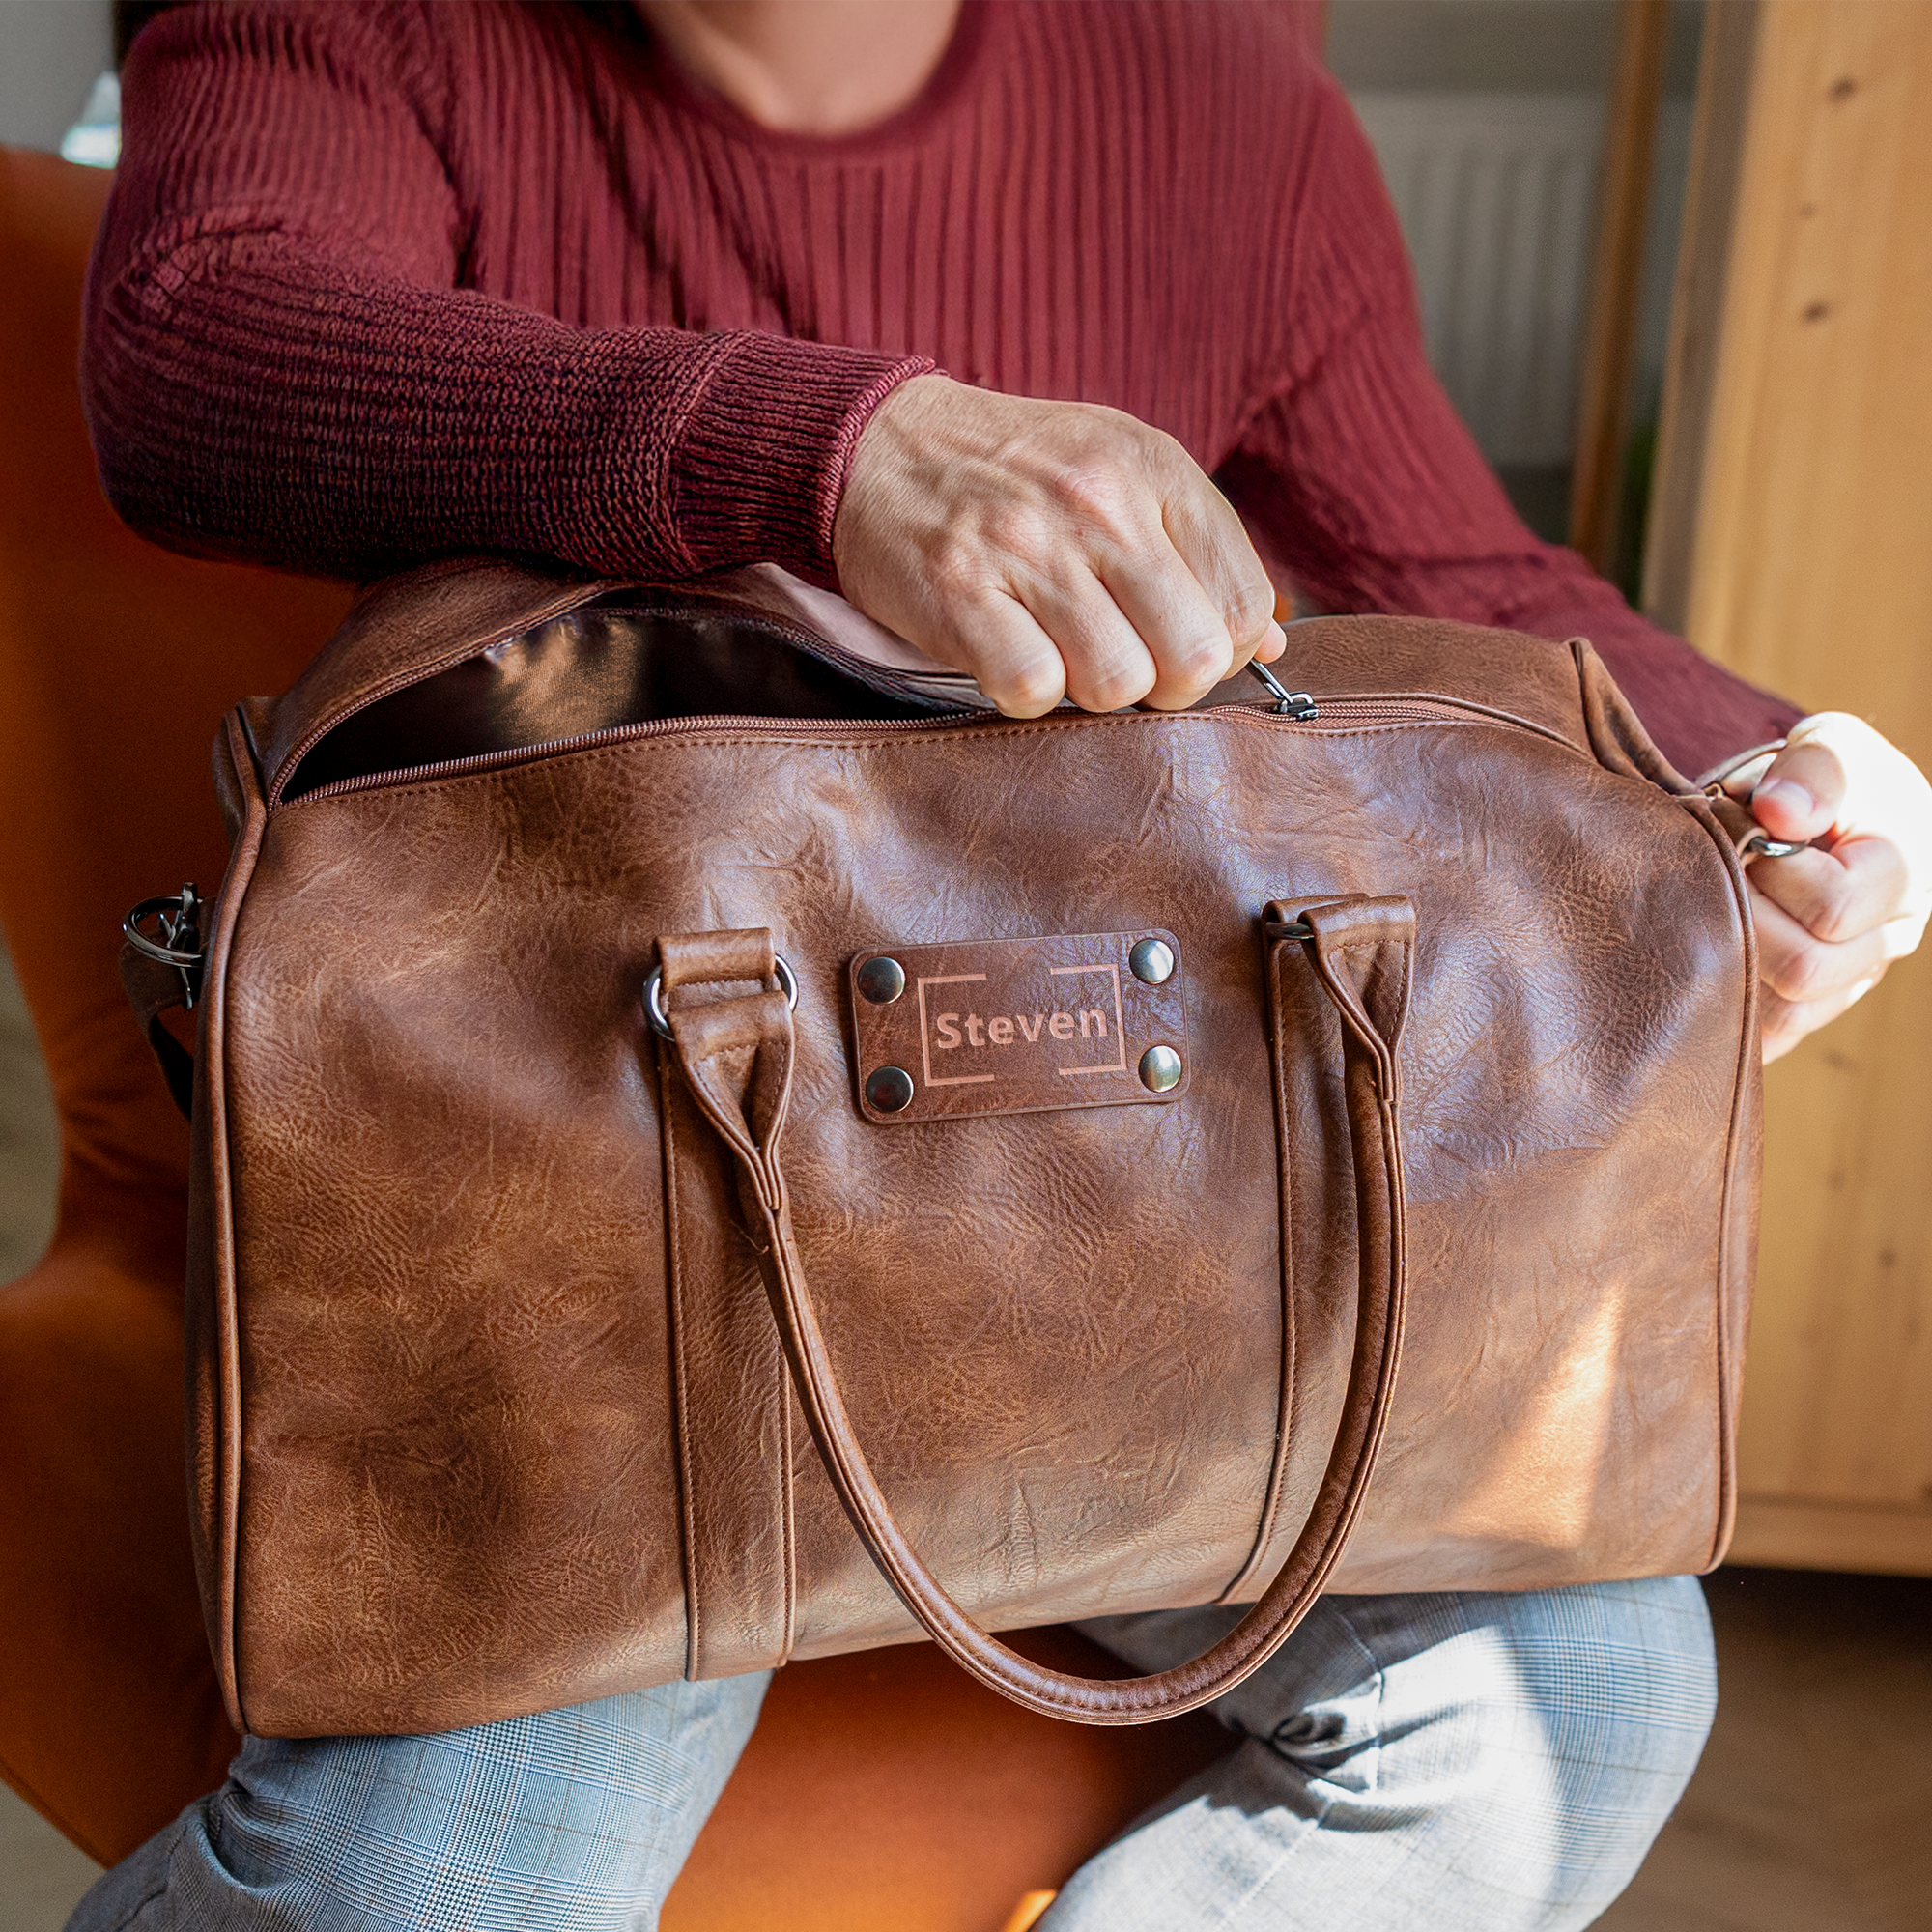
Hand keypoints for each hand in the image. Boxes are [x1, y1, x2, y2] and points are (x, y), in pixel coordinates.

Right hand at [832, 375, 1285, 715]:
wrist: (880, 443)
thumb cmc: (1014, 471)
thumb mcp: (1122, 472)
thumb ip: (1198, 550)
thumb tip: (1268, 645)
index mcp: (1155, 468)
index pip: (1243, 606)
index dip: (1222, 652)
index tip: (1176, 645)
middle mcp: (1099, 502)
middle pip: (1192, 657)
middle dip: (1164, 685)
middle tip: (1123, 663)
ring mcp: (1026, 546)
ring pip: (1116, 683)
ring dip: (1091, 691)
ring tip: (1060, 652)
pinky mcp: (959, 592)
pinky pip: (1032, 690)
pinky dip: (1025, 692)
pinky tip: (1008, 653)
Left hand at [1723, 714, 1931, 1060]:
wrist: (1811, 813)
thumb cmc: (1821, 777)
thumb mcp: (1828, 745)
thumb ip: (1812, 770)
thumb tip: (1778, 812)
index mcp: (1904, 878)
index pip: (1833, 906)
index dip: (1772, 873)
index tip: (1748, 834)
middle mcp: (1886, 941)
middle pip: (1806, 969)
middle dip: (1743, 918)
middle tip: (1720, 875)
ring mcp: (1849, 983)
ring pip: (1782, 1012)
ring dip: (1728, 958)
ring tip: (1715, 905)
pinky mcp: (1808, 1011)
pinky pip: (1764, 1036)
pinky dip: (1724, 1000)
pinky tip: (1707, 949)